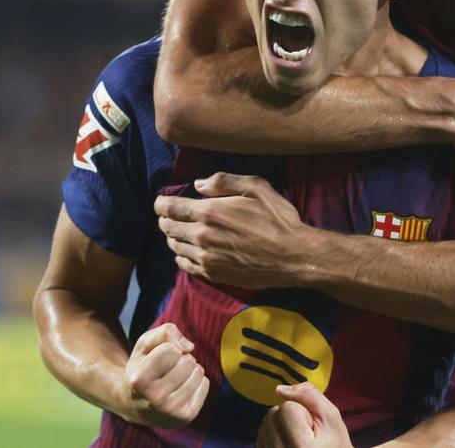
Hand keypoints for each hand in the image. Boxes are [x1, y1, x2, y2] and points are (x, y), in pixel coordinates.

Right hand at [121, 323, 209, 427]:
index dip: (168, 348)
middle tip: (168, 368)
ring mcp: (172, 411)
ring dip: (190, 369)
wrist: (135, 405)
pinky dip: (196, 381)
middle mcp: (154, 399)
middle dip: (181, 359)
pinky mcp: (186, 417)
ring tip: (174, 377)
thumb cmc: (142, 367)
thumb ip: (165, 332)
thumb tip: (189, 347)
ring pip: (199, 372)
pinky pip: (205, 384)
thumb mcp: (145, 345)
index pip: (172, 350)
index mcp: (140, 381)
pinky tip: (181, 388)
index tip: (158, 357)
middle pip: (188, 361)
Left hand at [154, 173, 314, 288]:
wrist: (293, 256)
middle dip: (165, 220)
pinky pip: (185, 265)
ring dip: (173, 238)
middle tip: (170, 216)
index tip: (161, 202)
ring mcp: (206, 258)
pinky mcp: (213, 274)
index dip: (161, 203)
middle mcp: (202, 236)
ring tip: (178, 232)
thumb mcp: (256, 187)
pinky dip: (181, 257)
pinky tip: (188, 252)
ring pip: (175, 247)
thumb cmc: (278, 219)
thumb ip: (224, 181)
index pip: (170, 207)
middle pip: (168, 228)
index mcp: (209, 212)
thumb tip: (198, 184)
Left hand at [256, 383, 352, 447]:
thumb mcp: (331, 418)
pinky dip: (273, 436)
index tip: (312, 428)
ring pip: (265, 424)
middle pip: (272, 414)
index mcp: (300, 447)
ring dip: (281, 427)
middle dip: (289, 418)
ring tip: (298, 440)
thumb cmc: (334, 445)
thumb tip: (281, 389)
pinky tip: (288, 444)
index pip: (286, 407)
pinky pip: (261, 435)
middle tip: (307, 434)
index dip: (302, 411)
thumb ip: (310, 396)